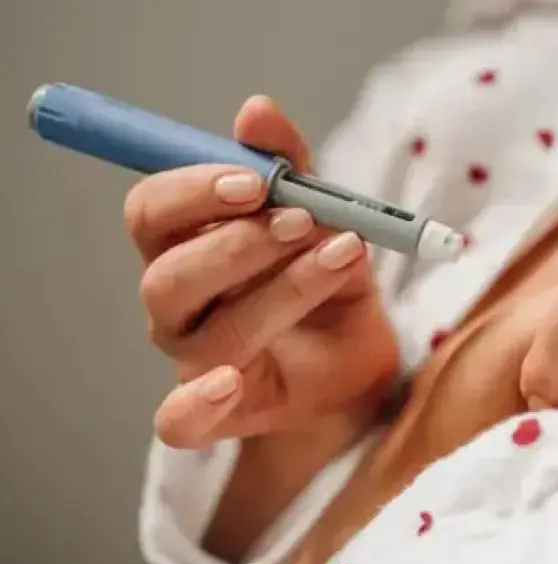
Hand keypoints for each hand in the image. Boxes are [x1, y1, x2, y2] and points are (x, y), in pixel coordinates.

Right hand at [126, 96, 398, 446]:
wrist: (364, 356)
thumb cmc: (329, 280)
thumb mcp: (326, 216)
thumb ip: (294, 168)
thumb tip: (256, 110)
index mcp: (185, 244)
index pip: (153, 211)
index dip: (195, 190)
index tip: (258, 180)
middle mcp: (178, 303)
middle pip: (169, 273)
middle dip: (240, 243)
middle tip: (305, 220)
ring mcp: (194, 359)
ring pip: (207, 330)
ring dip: (277, 290)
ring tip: (339, 257)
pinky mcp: (218, 413)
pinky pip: (179, 420)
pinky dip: (195, 404)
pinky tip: (231, 382)